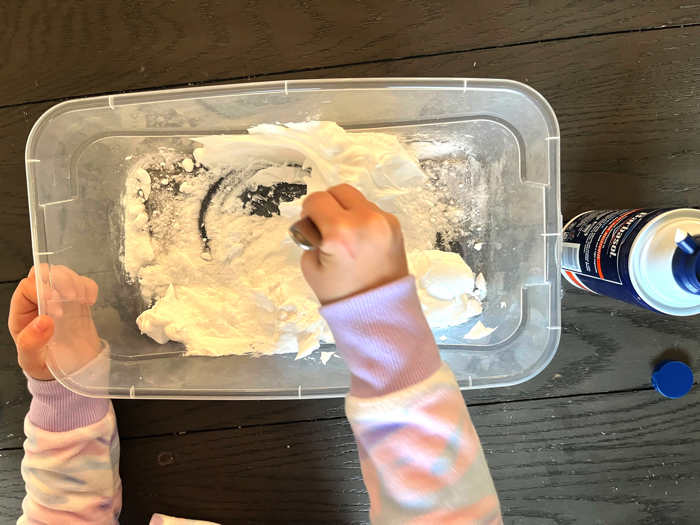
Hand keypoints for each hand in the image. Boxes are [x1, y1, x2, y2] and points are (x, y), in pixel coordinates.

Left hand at [9, 266, 98, 380]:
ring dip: (75, 282)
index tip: (57, 312)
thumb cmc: (45, 365)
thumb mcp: (31, 360)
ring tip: (81, 301)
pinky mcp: (77, 302)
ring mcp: (60, 299)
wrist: (70, 371)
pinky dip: (89, 287)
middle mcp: (39, 301)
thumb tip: (44, 322)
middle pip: (43, 272)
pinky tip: (90, 302)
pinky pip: (83, 283)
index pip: (27, 287)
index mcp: (22, 313)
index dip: (41, 292)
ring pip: (63, 273)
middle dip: (59, 278)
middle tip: (70, 296)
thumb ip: (32, 343)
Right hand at [300, 184, 408, 303]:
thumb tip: (315, 223)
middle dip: (328, 205)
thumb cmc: (341, 295)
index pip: (317, 200)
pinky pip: (372, 212)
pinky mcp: (396, 226)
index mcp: (340, 231)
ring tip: (347, 238)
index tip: (311, 226)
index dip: (309, 211)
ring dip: (347, 212)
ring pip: (357, 200)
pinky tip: (362, 242)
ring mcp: (384, 221)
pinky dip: (363, 220)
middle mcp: (365, 219)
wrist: (379, 312)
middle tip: (326, 226)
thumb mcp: (311, 267)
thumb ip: (309, 237)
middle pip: (339, 191)